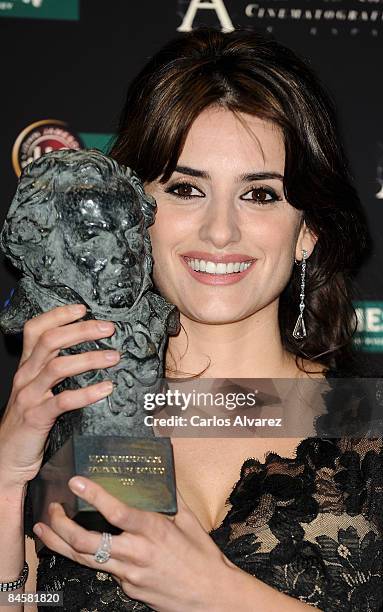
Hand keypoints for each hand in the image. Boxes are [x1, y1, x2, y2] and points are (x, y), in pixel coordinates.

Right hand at [0, 305, 118, 486]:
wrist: (6, 458)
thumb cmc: (27, 422)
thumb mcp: (36, 390)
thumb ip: (54, 371)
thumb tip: (88, 352)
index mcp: (27, 366)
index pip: (36, 329)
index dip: (58, 315)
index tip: (83, 309)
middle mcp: (26, 376)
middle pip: (50, 341)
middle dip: (81, 330)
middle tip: (108, 328)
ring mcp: (29, 395)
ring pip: (58, 367)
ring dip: (89, 358)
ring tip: (114, 357)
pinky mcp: (36, 417)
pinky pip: (63, 401)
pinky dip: (87, 393)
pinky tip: (106, 388)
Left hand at [33, 477, 234, 611]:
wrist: (213, 597)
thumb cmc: (203, 557)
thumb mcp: (189, 521)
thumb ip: (171, 495)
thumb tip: (163, 471)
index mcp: (154, 531)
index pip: (116, 512)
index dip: (94, 496)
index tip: (76, 482)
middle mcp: (137, 554)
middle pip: (87, 542)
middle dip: (62, 525)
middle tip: (52, 509)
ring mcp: (130, 576)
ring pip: (86, 560)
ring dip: (60, 544)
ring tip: (45, 529)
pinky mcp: (128, 590)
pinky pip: (106, 571)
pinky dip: (91, 558)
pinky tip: (82, 548)